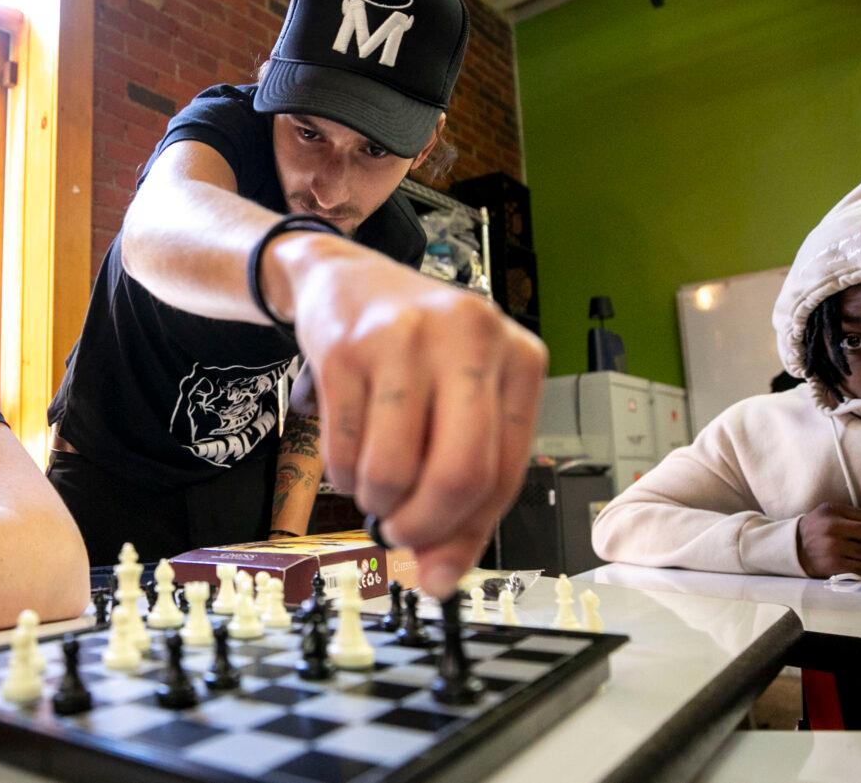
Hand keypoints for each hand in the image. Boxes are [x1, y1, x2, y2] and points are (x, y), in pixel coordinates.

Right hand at [286, 240, 546, 596]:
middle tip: (400, 533)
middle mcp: (471, 338)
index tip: (437, 562)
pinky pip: (342, 450)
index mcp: (518, 358)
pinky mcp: (346, 348)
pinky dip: (342, 476)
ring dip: (376, 502)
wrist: (346, 279)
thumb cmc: (417, 353)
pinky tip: (350, 456)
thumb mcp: (459, 408)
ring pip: (394, 470)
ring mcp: (406, 338)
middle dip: (424, 526)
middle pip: (460, 474)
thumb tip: (439, 581)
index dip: (467, 532)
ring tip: (374, 485)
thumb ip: (463, 497)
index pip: (505, 475)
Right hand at [796, 501, 860, 577]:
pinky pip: (860, 567)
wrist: (794, 547)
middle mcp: (831, 527)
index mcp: (832, 511)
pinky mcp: (833, 563)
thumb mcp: (830, 512)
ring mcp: (832, 546)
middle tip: (859, 544)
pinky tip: (854, 562)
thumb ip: (854, 514)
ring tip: (855, 553)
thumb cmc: (818, 528)